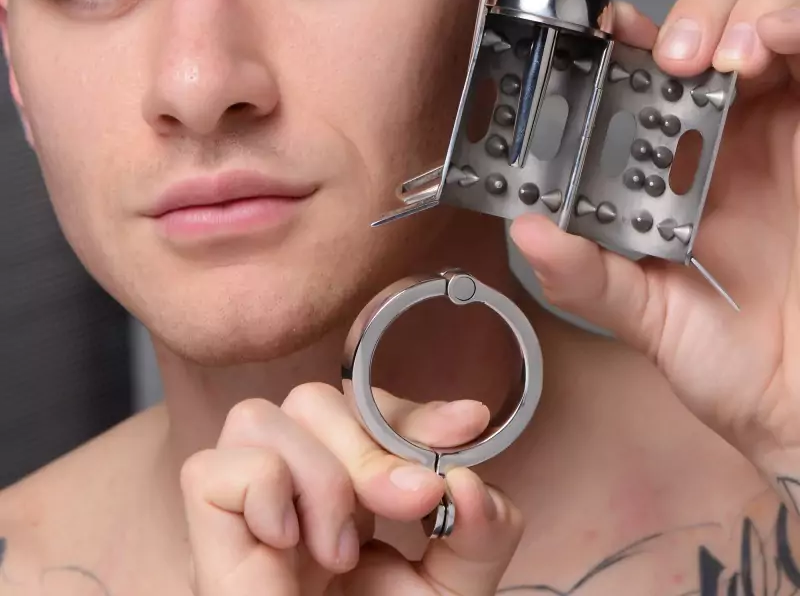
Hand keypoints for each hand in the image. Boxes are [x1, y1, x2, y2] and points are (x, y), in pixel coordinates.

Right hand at [180, 385, 523, 594]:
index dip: (409, 409)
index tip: (466, 425)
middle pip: (310, 398)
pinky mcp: (206, 542)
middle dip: (368, 446)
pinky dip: (260, 491)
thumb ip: (480, 532)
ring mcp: (247, 511)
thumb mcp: (451, 585)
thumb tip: (469, 481)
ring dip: (317, 474)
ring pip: (256, 416)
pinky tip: (287, 543)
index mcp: (345, 489)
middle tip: (406, 505)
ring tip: (339, 550)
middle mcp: (291, 487)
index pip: (363, 407)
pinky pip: (208, 470)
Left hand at [509, 0, 799, 468]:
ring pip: (767, 27)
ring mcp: (789, 134)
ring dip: (738, 16)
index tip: (601, 36)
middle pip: (709, 38)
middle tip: (665, 54)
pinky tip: (770, 44)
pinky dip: (796, 27)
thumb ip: (586, 279)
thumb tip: (525, 232)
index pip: (648, 84)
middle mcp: (733, 143)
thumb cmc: (737, 364)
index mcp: (677, 174)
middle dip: (688, 19)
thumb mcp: (646, 317)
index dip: (626, 47)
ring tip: (717, 53)